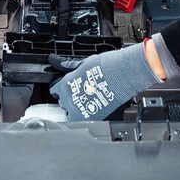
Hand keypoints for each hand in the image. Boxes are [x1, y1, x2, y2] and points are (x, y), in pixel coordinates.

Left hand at [51, 37, 177, 121]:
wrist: (125, 76)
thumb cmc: (107, 67)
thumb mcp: (84, 63)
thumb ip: (68, 65)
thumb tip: (56, 61)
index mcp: (66, 85)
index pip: (54, 90)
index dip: (60, 87)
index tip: (67, 85)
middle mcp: (70, 100)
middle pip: (62, 102)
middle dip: (69, 97)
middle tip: (81, 90)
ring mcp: (81, 111)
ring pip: (71, 113)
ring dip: (76, 107)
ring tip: (88, 98)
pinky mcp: (92, 118)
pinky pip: (82, 119)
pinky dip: (86, 113)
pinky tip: (94, 105)